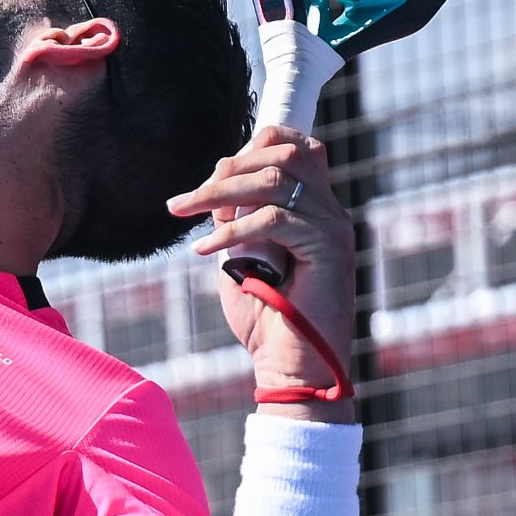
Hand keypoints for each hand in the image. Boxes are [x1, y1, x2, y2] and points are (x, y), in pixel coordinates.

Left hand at [172, 128, 357, 403]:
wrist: (293, 370)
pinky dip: (232, 228)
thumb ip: (238, 219)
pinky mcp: (327, 249)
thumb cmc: (267, 322)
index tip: (213, 174)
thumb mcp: (244, 258)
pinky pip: (274, 219)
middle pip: (283, 154)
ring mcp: (333, 229)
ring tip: (182, 212)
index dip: (256, 144)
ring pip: (275, 181)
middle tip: (185, 201)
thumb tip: (215, 188)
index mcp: (316, 210)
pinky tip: (204, 250)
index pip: (298, 146)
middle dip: (227, 167)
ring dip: (218, 191)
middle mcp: (331, 213)